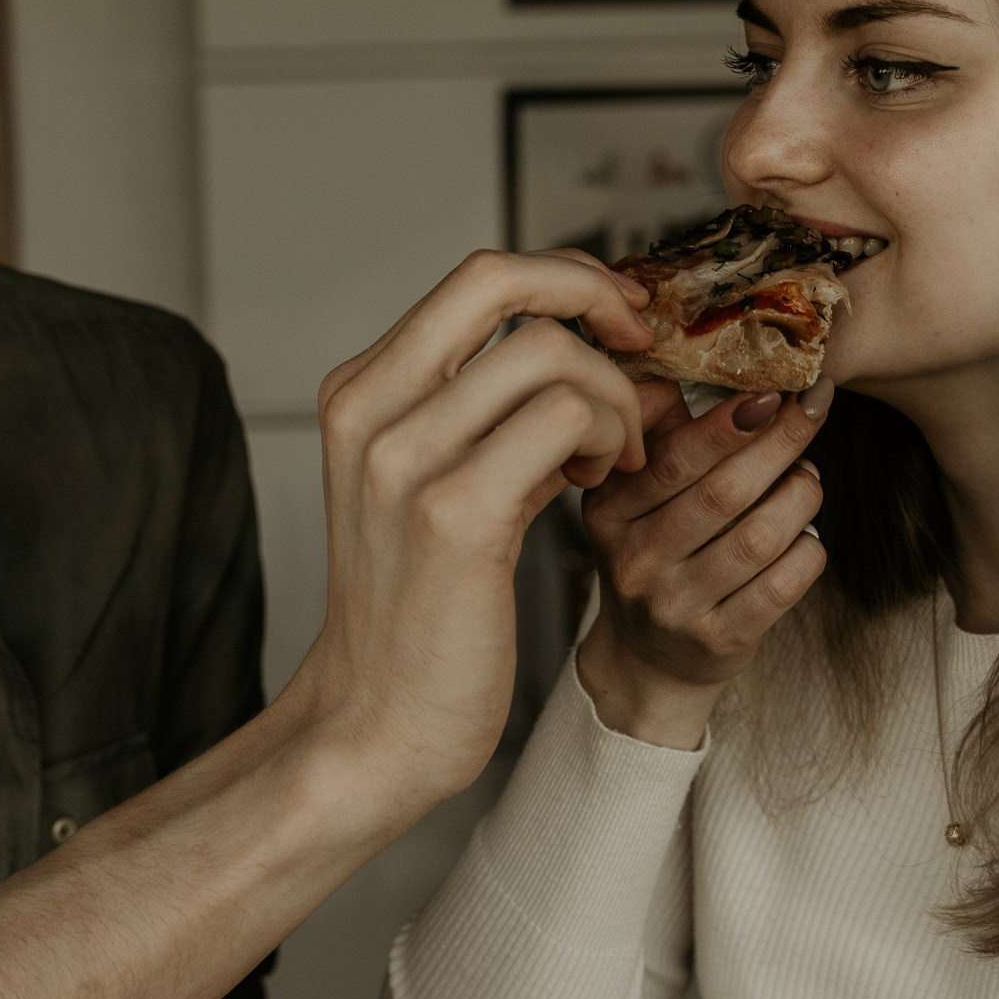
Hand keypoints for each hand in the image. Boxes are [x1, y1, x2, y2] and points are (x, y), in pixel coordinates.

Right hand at [286, 249, 654, 814]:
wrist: (377, 722)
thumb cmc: (418, 610)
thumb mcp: (432, 482)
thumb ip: (484, 409)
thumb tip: (588, 342)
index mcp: (359, 392)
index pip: (475, 277)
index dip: (564, 277)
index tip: (616, 318)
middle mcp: (370, 410)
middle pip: (502, 281)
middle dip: (596, 299)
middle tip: (639, 352)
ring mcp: (405, 458)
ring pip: (549, 353)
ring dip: (611, 397)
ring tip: (611, 458)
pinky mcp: (454, 512)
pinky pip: (568, 419)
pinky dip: (609, 439)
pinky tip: (597, 484)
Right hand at [574, 380, 831, 746]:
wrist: (648, 660)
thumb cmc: (652, 555)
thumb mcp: (633, 496)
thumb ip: (655, 433)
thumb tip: (673, 366)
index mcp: (608, 511)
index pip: (671, 459)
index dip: (728, 423)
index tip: (774, 391)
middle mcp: (634, 560)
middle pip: (722, 494)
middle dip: (779, 444)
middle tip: (814, 410)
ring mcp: (675, 606)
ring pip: (758, 539)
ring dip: (799, 496)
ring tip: (808, 475)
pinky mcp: (718, 640)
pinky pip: (782, 586)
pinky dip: (807, 550)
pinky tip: (807, 534)